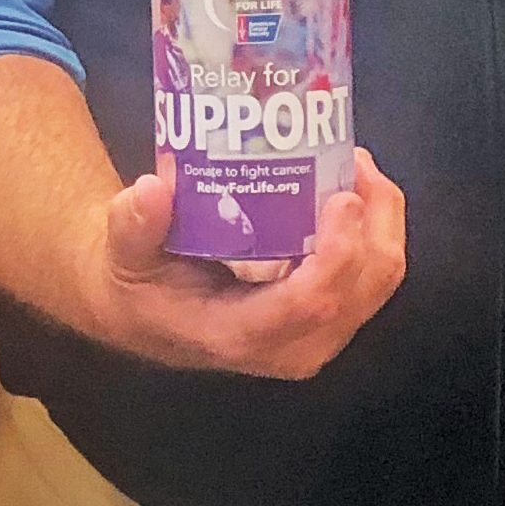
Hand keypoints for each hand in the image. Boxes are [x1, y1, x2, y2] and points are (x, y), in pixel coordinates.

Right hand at [70, 149, 406, 379]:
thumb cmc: (141, 285)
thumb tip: (153, 190)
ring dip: (381, 219)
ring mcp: (316, 334)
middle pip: (363, 289)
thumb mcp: (123, 255)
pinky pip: (371, 275)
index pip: (310, 303)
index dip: (338, 253)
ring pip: (378, 281)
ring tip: (354, 164)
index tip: (342, 197)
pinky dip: (373, 228)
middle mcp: (291, 345)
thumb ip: (132, 224)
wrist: (148, 314)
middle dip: (375, 221)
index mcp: (242, 334)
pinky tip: (351, 185)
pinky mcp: (327, 316)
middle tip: (351, 160)